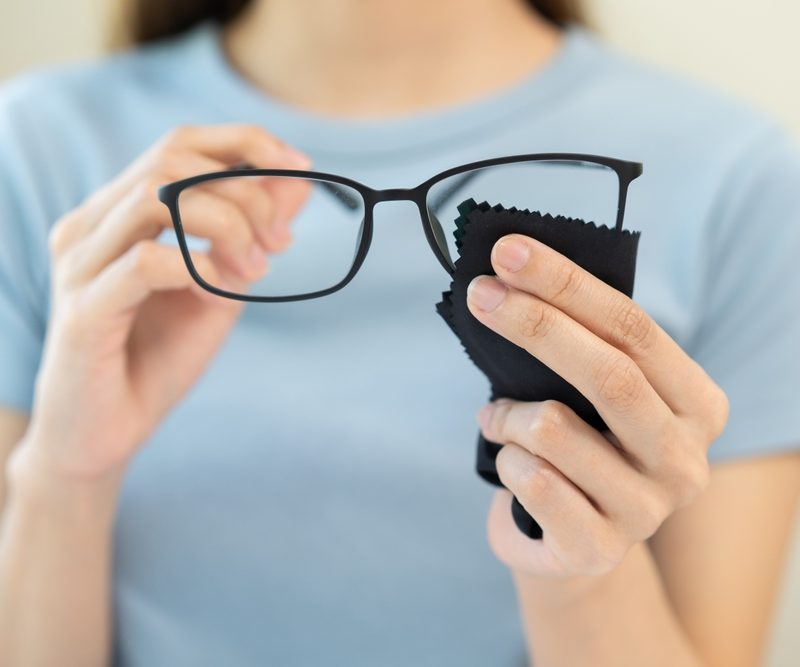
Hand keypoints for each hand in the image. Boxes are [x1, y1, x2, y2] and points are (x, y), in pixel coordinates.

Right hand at [13, 124, 311, 483]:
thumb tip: (301, 179)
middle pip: (172, 160)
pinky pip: (146, 262)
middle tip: (280, 243)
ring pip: (158, 199)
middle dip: (245, 192)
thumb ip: (253, 233)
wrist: (106, 434)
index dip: (246, 144)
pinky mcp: (83, 310)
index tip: (301, 169)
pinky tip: (220, 293)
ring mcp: (80, 264)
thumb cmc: (158, 357)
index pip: (180, 143)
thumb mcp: (222, 285)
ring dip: (228, 226)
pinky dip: (199, 267)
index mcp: (119, 212)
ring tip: (254, 272)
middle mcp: (91, 225)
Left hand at [465, 233, 728, 577]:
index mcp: (696, 404)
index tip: (510, 251)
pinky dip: (504, 458)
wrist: (572, 541)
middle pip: (608, 372)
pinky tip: (509, 462)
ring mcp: (646, 510)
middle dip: (533, 323)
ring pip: (552, 428)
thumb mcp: (596, 392)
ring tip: (500, 419)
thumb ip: (579, 345)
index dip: (567, 284)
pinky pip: (530, 480)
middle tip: (479, 293)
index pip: (633, 327)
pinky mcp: (598, 549)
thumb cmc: (580, 445)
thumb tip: (510, 273)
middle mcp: (684, 458)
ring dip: (506, 414)